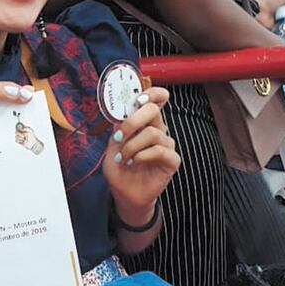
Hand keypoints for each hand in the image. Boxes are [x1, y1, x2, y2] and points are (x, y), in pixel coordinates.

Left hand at [103, 87, 179, 214]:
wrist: (124, 192)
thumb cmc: (120, 167)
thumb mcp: (112, 145)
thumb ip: (117, 128)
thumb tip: (120, 112)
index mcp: (145, 122)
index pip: (157, 99)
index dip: (151, 94)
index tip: (138, 100)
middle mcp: (158, 129)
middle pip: (153, 110)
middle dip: (132, 121)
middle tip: (119, 136)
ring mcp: (166, 145)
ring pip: (153, 133)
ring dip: (132, 146)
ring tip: (123, 158)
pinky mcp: (172, 160)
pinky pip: (160, 150)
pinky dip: (142, 155)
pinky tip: (134, 162)